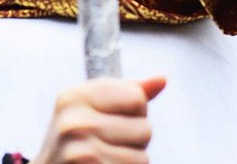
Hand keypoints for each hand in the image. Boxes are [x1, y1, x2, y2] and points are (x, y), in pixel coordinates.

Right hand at [31, 76, 166, 163]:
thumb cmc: (76, 141)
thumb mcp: (92, 109)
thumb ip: (128, 93)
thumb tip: (162, 79)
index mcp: (75, 96)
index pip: (137, 97)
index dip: (136, 112)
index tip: (113, 120)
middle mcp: (74, 122)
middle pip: (145, 129)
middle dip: (135, 141)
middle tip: (107, 146)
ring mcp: (80, 151)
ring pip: (142, 158)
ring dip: (130, 161)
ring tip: (106, 160)